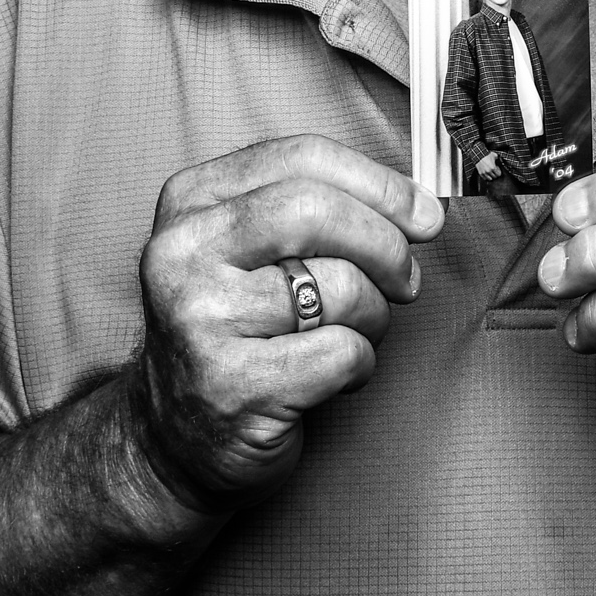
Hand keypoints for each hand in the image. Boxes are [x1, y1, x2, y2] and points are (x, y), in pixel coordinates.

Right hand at [130, 134, 443, 513]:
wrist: (173, 437)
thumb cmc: (234, 333)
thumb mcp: (249, 251)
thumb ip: (315, 211)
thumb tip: (417, 207)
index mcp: (190, 201)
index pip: (300, 158)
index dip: (378, 183)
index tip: (423, 214)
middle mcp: (184, 252)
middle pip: (317, 212)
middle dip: (386, 245)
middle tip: (405, 279)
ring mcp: (202, 319)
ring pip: (340, 287)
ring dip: (374, 315)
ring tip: (355, 333)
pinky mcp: (232, 385)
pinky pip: (341, 353)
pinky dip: (360, 366)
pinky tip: (334, 377)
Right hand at [476, 152, 500, 180]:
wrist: (479, 155)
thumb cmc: (486, 155)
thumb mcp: (494, 155)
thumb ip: (498, 158)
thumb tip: (499, 159)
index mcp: (493, 167)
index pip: (498, 174)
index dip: (499, 171)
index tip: (498, 170)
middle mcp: (488, 171)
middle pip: (495, 177)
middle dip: (495, 174)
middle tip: (494, 171)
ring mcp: (484, 173)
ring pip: (490, 179)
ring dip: (491, 176)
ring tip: (491, 173)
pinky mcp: (480, 173)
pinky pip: (484, 178)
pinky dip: (486, 177)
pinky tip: (487, 174)